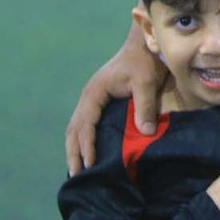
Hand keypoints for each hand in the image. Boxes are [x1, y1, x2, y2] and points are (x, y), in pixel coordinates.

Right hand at [65, 26, 168, 174]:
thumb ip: (144, 107)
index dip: (86, 146)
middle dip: (73, 152)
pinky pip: (87, 124)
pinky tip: (87, 152)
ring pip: (76, 127)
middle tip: (76, 175)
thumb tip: (146, 133)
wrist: (144, 44)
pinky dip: (83, 139)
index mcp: (94, 93)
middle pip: (74, 129)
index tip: (89, 165)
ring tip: (76, 170)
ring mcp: (92, 99)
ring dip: (75, 148)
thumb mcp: (145, 82)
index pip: (85, 125)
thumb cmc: (144, 61)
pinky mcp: (100, 101)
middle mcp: (88, 97)